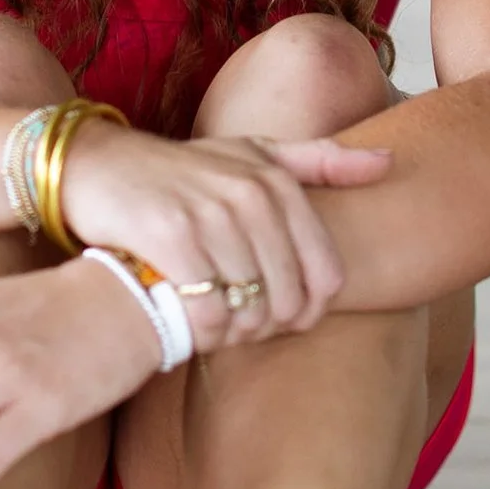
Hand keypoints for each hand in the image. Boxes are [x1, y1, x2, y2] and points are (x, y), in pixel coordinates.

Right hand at [58, 125, 390, 338]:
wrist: (99, 167)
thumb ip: (322, 161)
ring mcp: (210, 214)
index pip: (326, 278)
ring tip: (214, 326)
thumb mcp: (253, 154)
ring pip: (250, 312)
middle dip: (268, 327)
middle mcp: (250, 194)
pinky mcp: (169, 238)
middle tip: (239, 327)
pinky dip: (203, 332)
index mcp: (278, 181)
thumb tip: (390, 161)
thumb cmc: (184, 170)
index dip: (307, 313)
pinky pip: (208, 313)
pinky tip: (189, 325)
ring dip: (233, 334)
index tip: (278, 318)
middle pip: (289, 302)